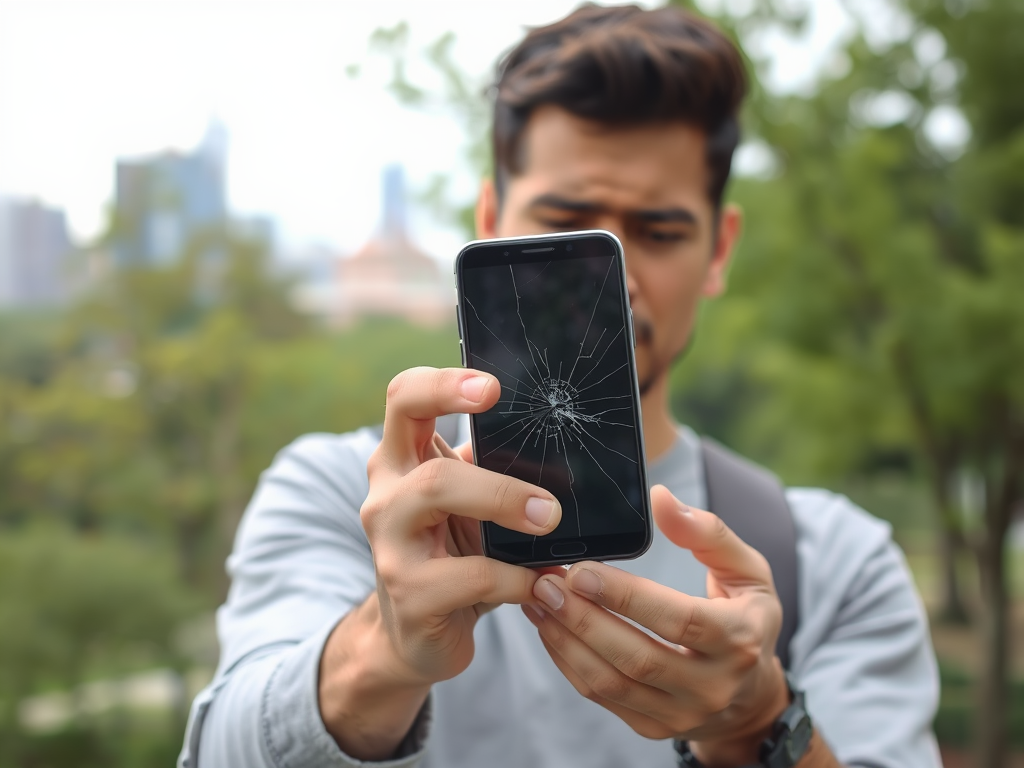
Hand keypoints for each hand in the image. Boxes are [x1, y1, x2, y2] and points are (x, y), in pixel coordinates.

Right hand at [319, 366, 561, 758]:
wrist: (416, 634)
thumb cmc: (453, 555)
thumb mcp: (471, 504)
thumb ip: (497, 469)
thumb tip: (566, 439)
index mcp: (403, 459)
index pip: (406, 397)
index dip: (445, 384)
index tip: (493, 387)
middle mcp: (387, 492)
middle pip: (423, 449)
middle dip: (495, 474)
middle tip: (549, 500)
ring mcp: (390, 544)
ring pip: (434, 493)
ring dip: (502, 503)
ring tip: (547, 523)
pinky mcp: (408, 594)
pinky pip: (469, 577)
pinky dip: (516, 579)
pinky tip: (542, 583)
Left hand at [523, 484, 788, 765]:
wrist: (750, 693)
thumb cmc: (745, 615)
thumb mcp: (746, 570)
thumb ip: (707, 532)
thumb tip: (661, 499)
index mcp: (740, 639)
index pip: (678, 619)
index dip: (625, 596)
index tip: (582, 570)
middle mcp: (713, 685)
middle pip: (637, 657)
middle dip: (583, 618)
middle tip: (546, 583)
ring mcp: (681, 713)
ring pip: (611, 682)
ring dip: (566, 640)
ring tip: (538, 601)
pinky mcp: (652, 726)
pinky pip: (601, 696)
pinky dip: (568, 661)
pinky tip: (549, 627)